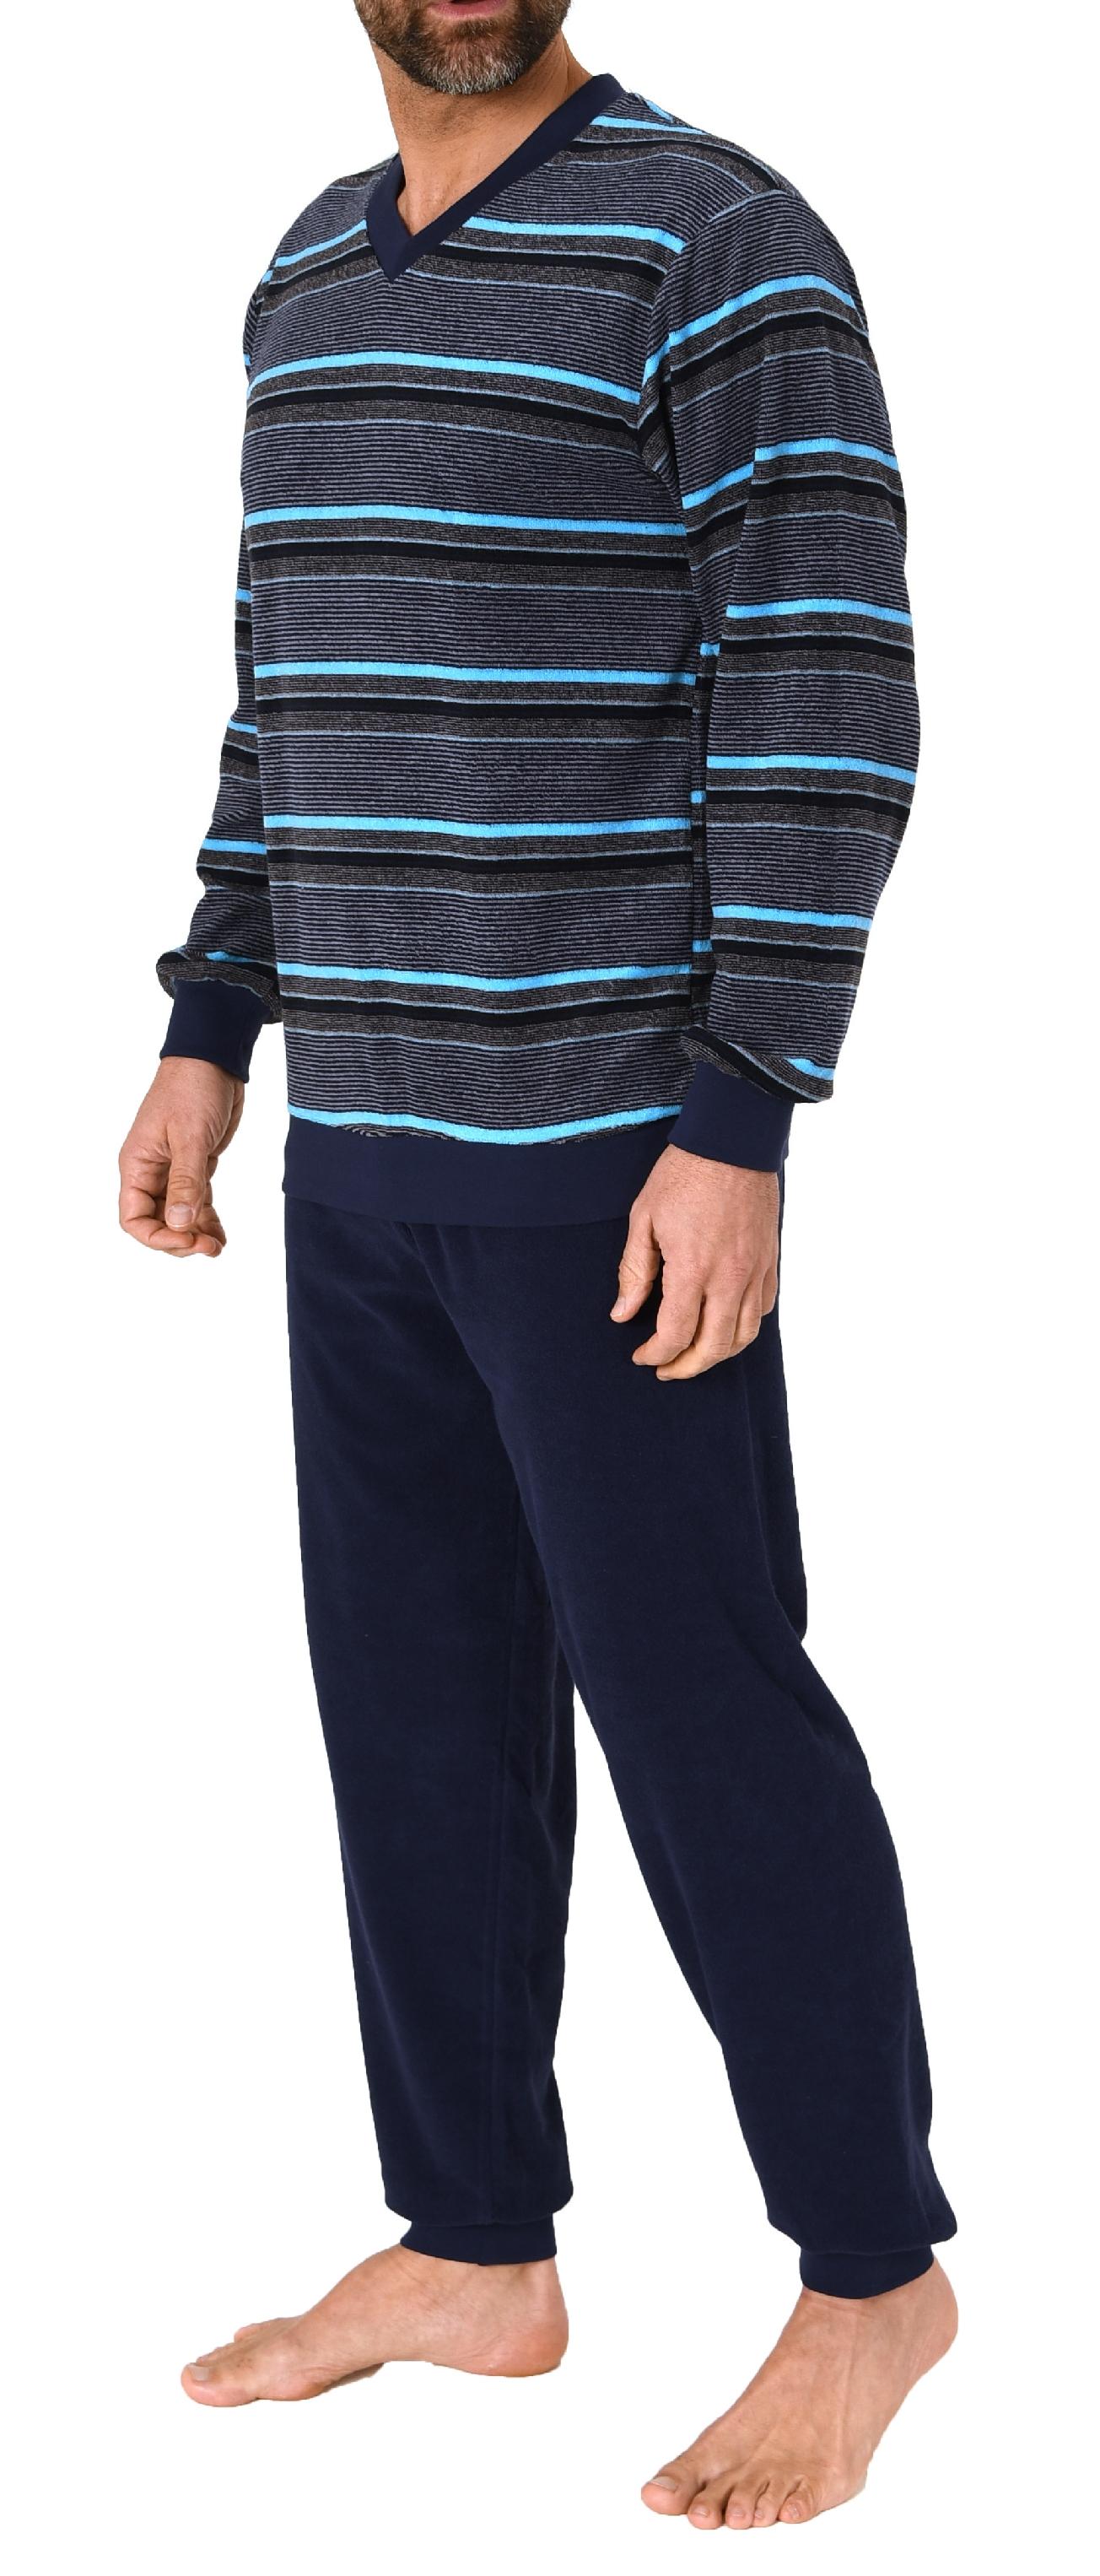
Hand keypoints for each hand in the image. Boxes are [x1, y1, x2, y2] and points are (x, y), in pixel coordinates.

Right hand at [118, 1057, 243, 1256]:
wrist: (214, 1060)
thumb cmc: (192, 1089)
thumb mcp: (190, 1137)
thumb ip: (186, 1182)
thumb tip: (179, 1224)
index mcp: (137, 1165)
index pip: (133, 1218)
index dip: (157, 1236)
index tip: (186, 1239)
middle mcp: (150, 1172)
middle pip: (157, 1222)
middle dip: (180, 1239)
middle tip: (209, 1248)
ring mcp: (173, 1170)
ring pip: (179, 1216)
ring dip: (196, 1235)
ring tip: (218, 1248)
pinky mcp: (196, 1166)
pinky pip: (197, 1203)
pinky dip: (207, 1220)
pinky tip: (220, 1235)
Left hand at [611, 1143, 778, 1379]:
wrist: (732, 1142)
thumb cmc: (684, 1174)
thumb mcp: (644, 1220)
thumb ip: (635, 1271)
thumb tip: (623, 1312)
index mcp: (693, 1269)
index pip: (676, 1334)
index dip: (656, 1354)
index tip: (642, 1356)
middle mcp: (729, 1277)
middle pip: (713, 1347)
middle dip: (687, 1367)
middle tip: (666, 1369)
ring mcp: (755, 1271)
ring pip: (744, 1335)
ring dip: (718, 1354)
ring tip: (695, 1356)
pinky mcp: (770, 1261)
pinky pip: (763, 1309)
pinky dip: (744, 1328)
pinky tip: (725, 1325)